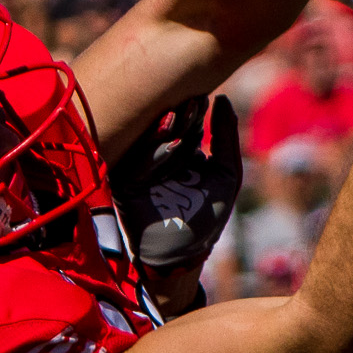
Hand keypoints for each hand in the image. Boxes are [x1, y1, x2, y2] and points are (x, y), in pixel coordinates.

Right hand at [110, 94, 242, 270]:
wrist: (183, 257)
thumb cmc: (207, 218)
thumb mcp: (226, 175)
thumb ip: (226, 138)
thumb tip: (223, 98)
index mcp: (179, 149)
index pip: (185, 121)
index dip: (194, 110)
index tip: (203, 96)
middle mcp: (158, 154)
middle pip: (167, 127)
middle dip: (180, 115)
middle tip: (191, 99)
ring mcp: (140, 167)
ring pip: (151, 141)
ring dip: (165, 129)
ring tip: (179, 116)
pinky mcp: (126, 183)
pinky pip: (138, 163)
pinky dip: (155, 154)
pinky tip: (172, 144)